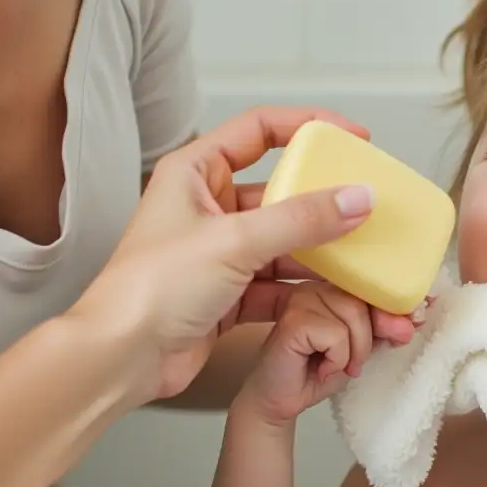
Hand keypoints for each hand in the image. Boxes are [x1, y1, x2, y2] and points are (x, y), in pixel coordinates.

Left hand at [69, 105, 377, 402]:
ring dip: (321, 249)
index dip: (309, 127)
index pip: (260, 130)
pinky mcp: (230, 293)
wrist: (121, 359)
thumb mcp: (235, 241)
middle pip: (280, 190)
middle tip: (366, 202)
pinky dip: (308, 287)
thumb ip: (302, 219)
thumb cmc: (152, 288)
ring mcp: (220, 252)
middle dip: (324, 199)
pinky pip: (281, 281)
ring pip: (285, 240)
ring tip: (362, 251)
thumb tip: (357, 198)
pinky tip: (337, 292)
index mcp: (195, 173)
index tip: (353, 138)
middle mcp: (208, 207)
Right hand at [234, 282, 418, 426]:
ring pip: (354, 316)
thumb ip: (384, 329)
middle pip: (364, 302)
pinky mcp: (292, 319)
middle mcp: (315, 286)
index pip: (372, 286)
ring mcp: (301, 299)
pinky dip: (337, 358)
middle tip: (355, 364)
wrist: (282, 400)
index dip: (398, 303)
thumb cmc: (318, 371)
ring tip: (335, 366)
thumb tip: (415, 316)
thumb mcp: (361, 348)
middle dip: (371, 338)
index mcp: (332, 288)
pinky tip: (320, 367)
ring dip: (354, 351)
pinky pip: (336, 334)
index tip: (421, 314)